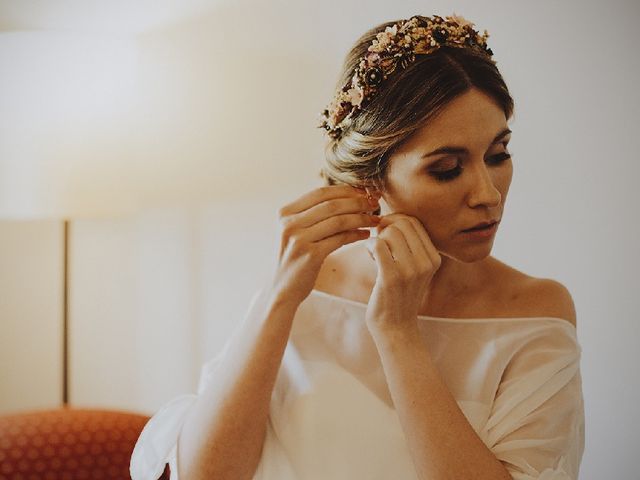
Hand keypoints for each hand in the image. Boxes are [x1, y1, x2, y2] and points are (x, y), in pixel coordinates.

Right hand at [269, 184, 381, 307]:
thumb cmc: (296, 259)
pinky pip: (340, 239)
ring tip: (375, 219)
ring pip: (338, 221)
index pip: (320, 193)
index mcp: (285, 213)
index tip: (364, 192)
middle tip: (374, 203)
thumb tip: (346, 196)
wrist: (283, 290)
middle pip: (331, 205)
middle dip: (357, 202)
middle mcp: (289, 223)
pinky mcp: (310, 255)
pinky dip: (356, 234)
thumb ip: (312, 215)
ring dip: (361, 218)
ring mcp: (298, 239)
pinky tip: (366, 234)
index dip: (345, 190)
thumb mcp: (296, 232)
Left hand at [364, 213, 441, 333]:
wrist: (395, 326)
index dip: (395, 221)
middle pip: (403, 223)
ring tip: (375, 253)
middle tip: (378, 243)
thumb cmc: (398, 293)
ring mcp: (411, 270)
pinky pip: (378, 245)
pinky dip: (369, 246)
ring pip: (390, 232)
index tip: (385, 234)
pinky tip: (370, 256)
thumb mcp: (413, 267)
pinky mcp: (392, 278)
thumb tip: (390, 217)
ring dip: (377, 238)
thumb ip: (409, 244)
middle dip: (385, 228)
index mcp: (434, 257)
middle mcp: (427, 262)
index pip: (414, 221)